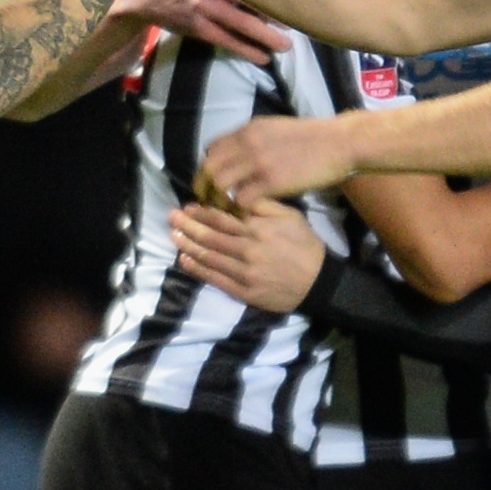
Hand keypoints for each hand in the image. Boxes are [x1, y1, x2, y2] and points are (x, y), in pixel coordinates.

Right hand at [119, 0, 286, 62]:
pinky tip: (261, 57)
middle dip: (274, 15)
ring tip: (285, 47)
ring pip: (240, 24)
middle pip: (249, 0)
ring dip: (265, 37)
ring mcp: (202, 8)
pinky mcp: (196, 27)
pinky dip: (245, 50)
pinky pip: (226, 41)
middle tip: (296, 25)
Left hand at [168, 199, 327, 310]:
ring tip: (173, 236)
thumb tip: (237, 197)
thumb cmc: (304, 245)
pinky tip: (184, 261)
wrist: (319, 282)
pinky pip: (216, 279)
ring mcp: (245, 273)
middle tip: (171, 217)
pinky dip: (198, 270)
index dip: (202, 212)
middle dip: (189, 226)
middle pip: (211, 236)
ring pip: (210, 257)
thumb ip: (264, 206)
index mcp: (259, 229)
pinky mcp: (244, 292)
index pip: (223, 218)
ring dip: (188, 246)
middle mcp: (248, 250)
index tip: (188, 206)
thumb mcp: (291, 217)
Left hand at [195, 114, 350, 207]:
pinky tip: (243, 215)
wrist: (338, 143)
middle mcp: (247, 143)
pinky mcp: (270, 181)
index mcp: (248, 130)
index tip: (212, 182)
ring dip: (218, 200)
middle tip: (208, 202)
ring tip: (224, 211)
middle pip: (209, 167)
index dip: (208, 168)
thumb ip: (254, 139)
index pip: (212, 149)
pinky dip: (238, 209)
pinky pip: (241, 199)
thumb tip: (239, 152)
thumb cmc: (312, 138)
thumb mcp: (275, 129)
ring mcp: (257, 162)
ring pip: (220, 183)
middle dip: (204, 187)